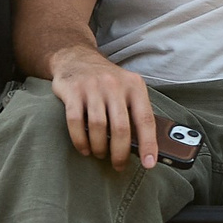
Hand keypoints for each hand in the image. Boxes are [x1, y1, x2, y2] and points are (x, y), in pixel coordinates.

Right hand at [47, 43, 157, 168]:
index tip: (149, 164)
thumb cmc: (107, 82)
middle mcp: (115, 85)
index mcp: (135, 85)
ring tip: (100, 154)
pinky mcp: (72, 91)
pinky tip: (84, 148)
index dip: (149, 144)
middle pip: (121, 128)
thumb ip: (135, 111)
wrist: (76, 58)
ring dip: (99, 147)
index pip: (146, 119)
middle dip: (120, 153)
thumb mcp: (127, 88)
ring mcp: (93, 87)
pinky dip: (80, 140)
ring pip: (98, 127)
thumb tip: (144, 146)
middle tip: (118, 165)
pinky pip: (76, 122)